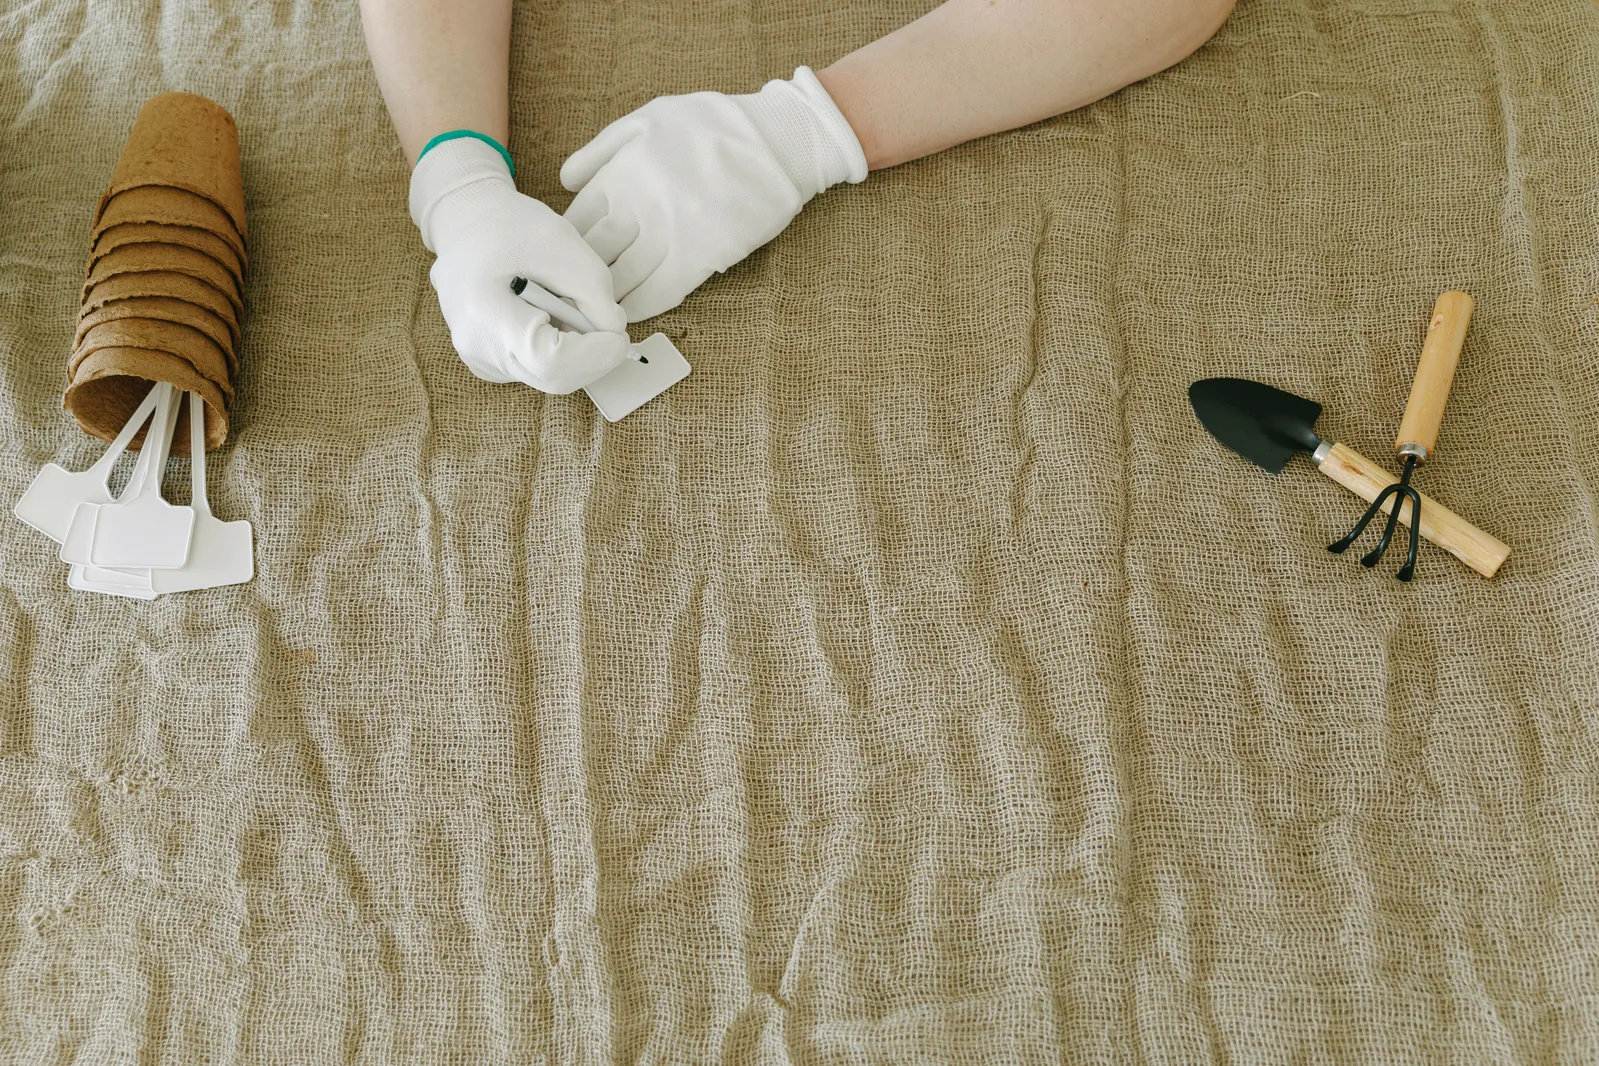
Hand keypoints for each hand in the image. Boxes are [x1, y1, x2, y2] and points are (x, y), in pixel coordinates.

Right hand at [410, 137, 628, 392]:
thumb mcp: (561, 243)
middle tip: (604, 318)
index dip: (595, 354)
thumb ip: (595, 293)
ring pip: (550, 377)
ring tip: (567, 305)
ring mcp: (482, 361)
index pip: (551, 361)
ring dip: (578, 350)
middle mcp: (478, 350)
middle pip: (553, 377)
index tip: (620, 335)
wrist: (463, 225)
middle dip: (593, 354)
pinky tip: (551, 316)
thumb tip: (614, 332)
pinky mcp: (492, 364)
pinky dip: (560, 350)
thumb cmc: (507, 225)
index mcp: (485, 316)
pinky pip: (539, 370)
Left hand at [560, 66, 866, 321]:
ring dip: (606, 296)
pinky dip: (640, 306)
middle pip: (593, 254)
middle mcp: (639, 204)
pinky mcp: (700, 256)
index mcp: (622, 170)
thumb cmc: (713, 126)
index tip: (568, 257)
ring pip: (621, 279)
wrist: (777, 143)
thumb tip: (565, 183)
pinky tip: (630, 310)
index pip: (575, 221)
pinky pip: (659, 293)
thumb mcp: (649, 118)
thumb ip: (602, 148)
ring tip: (599, 306)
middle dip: (582, 274)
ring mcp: (669, 233)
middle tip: (577, 289)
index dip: (567, 243)